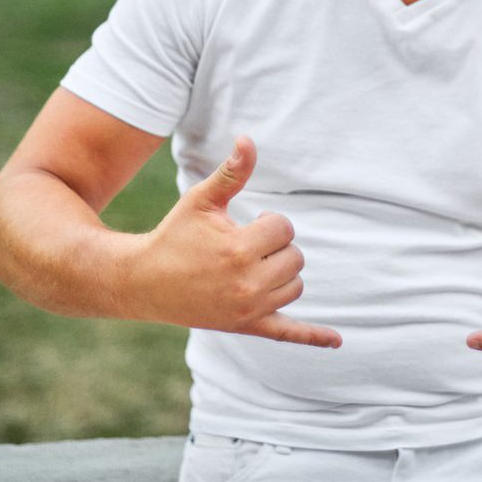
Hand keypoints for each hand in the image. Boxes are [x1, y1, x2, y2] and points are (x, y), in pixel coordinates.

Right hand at [124, 136, 340, 348]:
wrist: (144, 281)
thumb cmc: (175, 235)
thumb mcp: (201, 200)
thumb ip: (232, 172)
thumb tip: (249, 140)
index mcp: (238, 250)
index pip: (285, 228)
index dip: (268, 222)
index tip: (243, 225)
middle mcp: (247, 284)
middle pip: (295, 257)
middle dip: (275, 246)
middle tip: (244, 246)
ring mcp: (248, 309)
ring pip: (295, 285)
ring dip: (282, 272)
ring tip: (251, 266)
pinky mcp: (246, 326)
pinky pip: (288, 333)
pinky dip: (314, 337)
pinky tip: (337, 342)